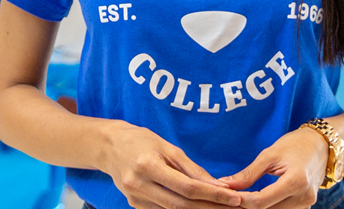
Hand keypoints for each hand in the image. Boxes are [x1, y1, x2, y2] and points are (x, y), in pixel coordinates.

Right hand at [97, 122, 244, 208]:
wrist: (108, 147)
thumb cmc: (141, 141)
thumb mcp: (168, 147)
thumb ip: (192, 169)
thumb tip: (218, 186)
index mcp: (147, 165)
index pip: (187, 187)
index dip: (212, 195)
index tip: (234, 198)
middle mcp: (138, 185)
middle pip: (181, 206)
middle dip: (210, 208)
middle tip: (234, 208)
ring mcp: (134, 198)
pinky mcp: (134, 206)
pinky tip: (199, 208)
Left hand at [216, 127, 328, 208]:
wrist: (322, 146)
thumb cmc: (296, 145)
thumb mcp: (270, 155)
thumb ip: (248, 174)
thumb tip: (225, 184)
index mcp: (296, 181)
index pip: (262, 201)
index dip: (241, 201)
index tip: (226, 194)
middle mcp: (304, 197)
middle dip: (246, 207)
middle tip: (228, 199)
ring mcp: (307, 205)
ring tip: (239, 200)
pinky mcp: (305, 207)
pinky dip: (268, 208)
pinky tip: (254, 202)